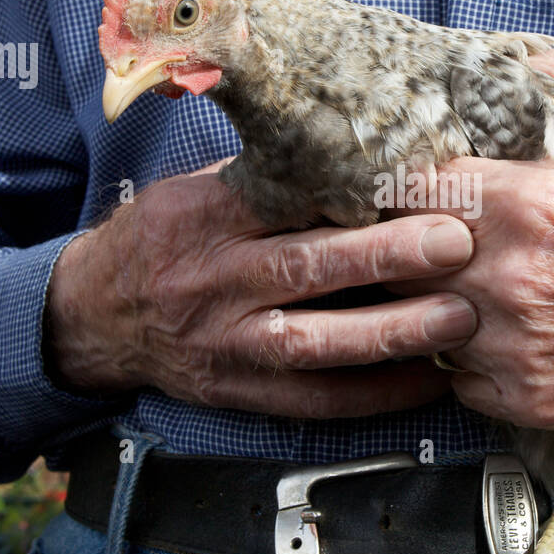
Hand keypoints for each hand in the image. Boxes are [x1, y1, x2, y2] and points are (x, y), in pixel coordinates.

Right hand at [44, 159, 478, 416]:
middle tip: (455, 244)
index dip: (353, 193)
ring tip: (457, 320)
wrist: (95, 316)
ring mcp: (224, 343)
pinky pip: (312, 400)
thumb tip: (363, 154)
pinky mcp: (236, 391)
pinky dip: (373, 395)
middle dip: (386, 257)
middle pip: (304, 267)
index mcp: (205, 217)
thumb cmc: (165, 240)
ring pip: (313, 342)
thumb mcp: (198, 190)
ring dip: (390, 332)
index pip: (284, 198)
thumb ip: (268, 177)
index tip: (416, 181)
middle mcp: (213, 280)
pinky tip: (427, 380)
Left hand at [387, 45, 553, 428]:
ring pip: (421, 321)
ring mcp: (520, 350)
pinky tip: (500, 323)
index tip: (416, 177)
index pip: (404, 188)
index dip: (403, 177)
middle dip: (407, 238)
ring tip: (465, 275)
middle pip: (400, 259)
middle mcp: (512, 282)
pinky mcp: (534, 400)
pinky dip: (468, 351)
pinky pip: (458, 377)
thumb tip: (498, 62)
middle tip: (430, 226)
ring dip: (433, 298)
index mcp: (528, 204)